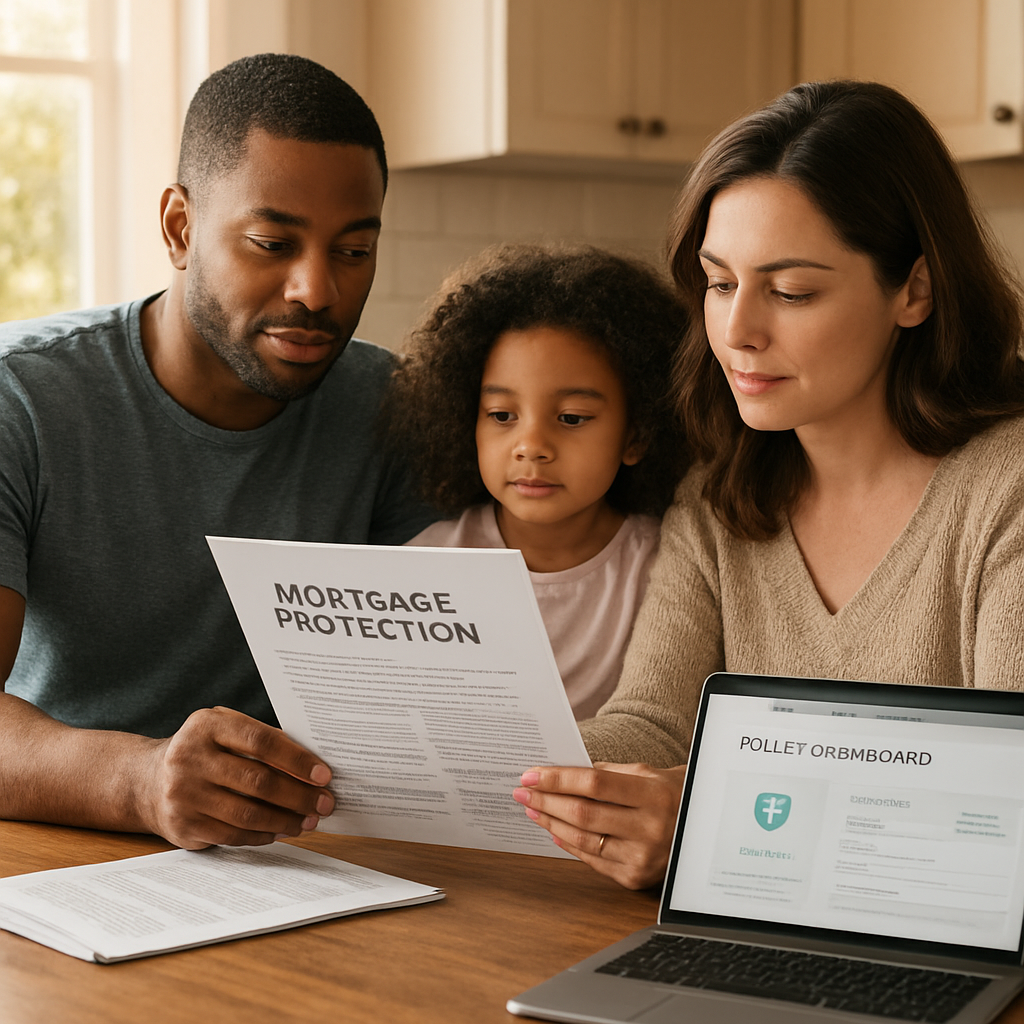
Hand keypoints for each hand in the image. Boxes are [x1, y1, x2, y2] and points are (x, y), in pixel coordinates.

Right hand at [138, 706, 334, 849]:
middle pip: (258, 781)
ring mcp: (183, 794)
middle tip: (324, 803)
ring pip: (248, 814)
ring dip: (286, 820)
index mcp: (207, 725)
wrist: (147, 781)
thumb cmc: (204, 751)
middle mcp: (190, 758)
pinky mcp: (183, 826)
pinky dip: (263, 835)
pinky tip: (281, 831)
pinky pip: (233, 835)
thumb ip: (262, 740)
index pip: (261, 741)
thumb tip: (312, 767)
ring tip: (309, 821)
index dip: (297, 760)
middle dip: (299, 795)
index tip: (324, 775)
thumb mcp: (225, 730)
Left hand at [513, 762, 686, 889]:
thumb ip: (605, 773)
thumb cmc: (671, 793)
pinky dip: (568, 844)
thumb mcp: (646, 774)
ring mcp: (642, 857)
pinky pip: (592, 860)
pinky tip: (553, 831)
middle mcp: (650, 829)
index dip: (558, 779)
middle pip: (583, 813)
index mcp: (654, 795)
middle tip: (522, 791)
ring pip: (583, 840)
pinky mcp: (635, 878)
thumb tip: (561, 773)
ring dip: (550, 823)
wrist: (703, 828)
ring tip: (532, 809)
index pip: (594, 784)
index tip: (531, 774)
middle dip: (546, 801)